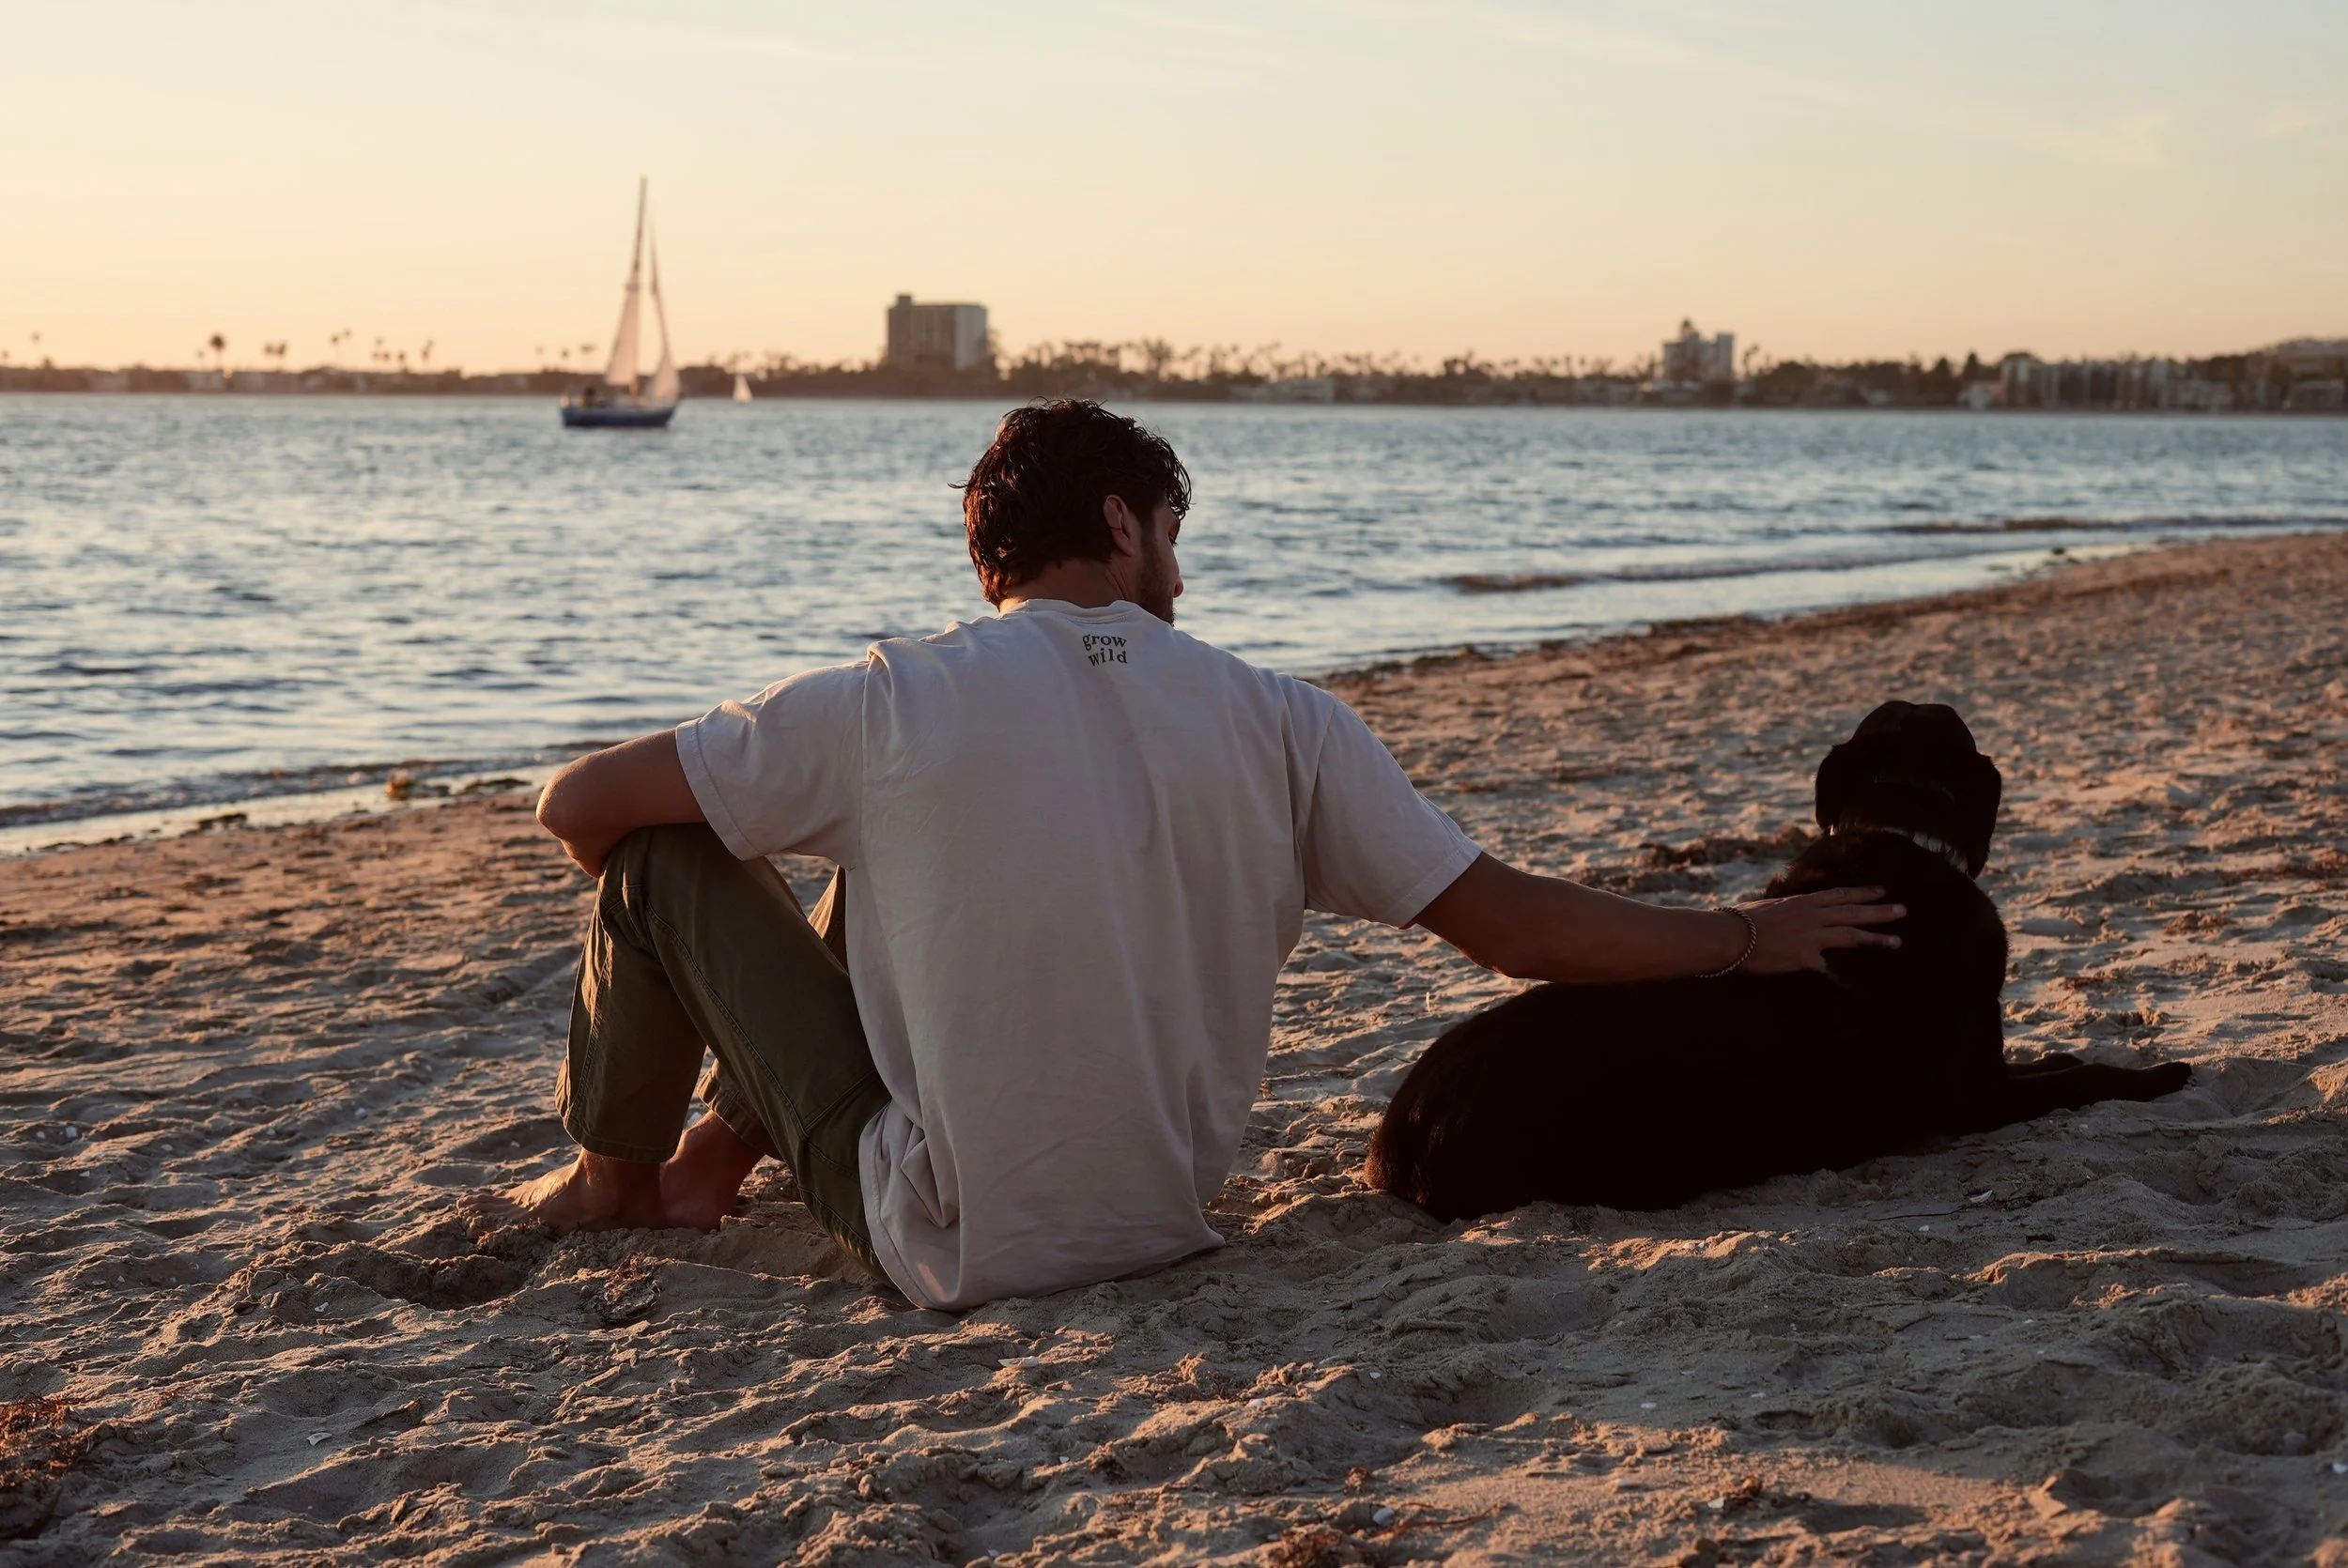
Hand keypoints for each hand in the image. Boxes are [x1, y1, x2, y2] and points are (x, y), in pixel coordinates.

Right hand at [1734, 886, 1903, 974]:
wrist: (1730, 936)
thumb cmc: (1740, 922)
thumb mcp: (1768, 908)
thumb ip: (1787, 912)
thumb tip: (1790, 917)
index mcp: (1802, 902)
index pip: (1839, 895)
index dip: (1862, 893)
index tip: (1881, 891)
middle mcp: (1812, 916)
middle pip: (1853, 912)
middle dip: (1880, 911)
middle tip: (1902, 910)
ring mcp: (1811, 936)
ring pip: (1851, 935)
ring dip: (1876, 938)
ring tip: (1897, 941)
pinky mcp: (1806, 958)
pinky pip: (1826, 967)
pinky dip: (1836, 973)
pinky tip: (1853, 984)